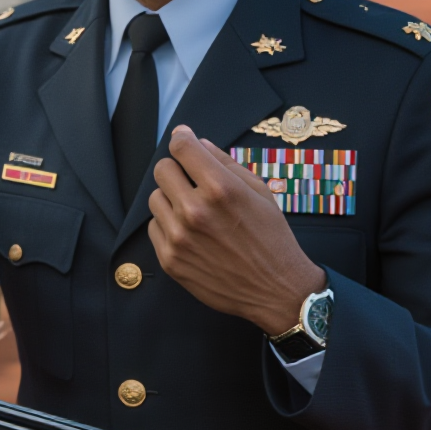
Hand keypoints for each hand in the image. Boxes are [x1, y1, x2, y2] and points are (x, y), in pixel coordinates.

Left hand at [149, 126, 324, 336]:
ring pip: (155, 198)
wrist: (276, 291)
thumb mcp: (259, 193)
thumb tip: (197, 142)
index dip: (182, 139)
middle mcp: (195, 211)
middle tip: (193, 182)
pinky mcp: (169, 260)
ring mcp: (179, 237)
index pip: (181, 147)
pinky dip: (169, 225)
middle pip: (162, 169)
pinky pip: (154, 227)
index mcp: (220, 189)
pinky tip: (192, 234)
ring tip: (196, 212)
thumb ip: (225, 163)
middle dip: (178, 171)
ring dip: (172, 199)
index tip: (184, 139)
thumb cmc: (272, 238)